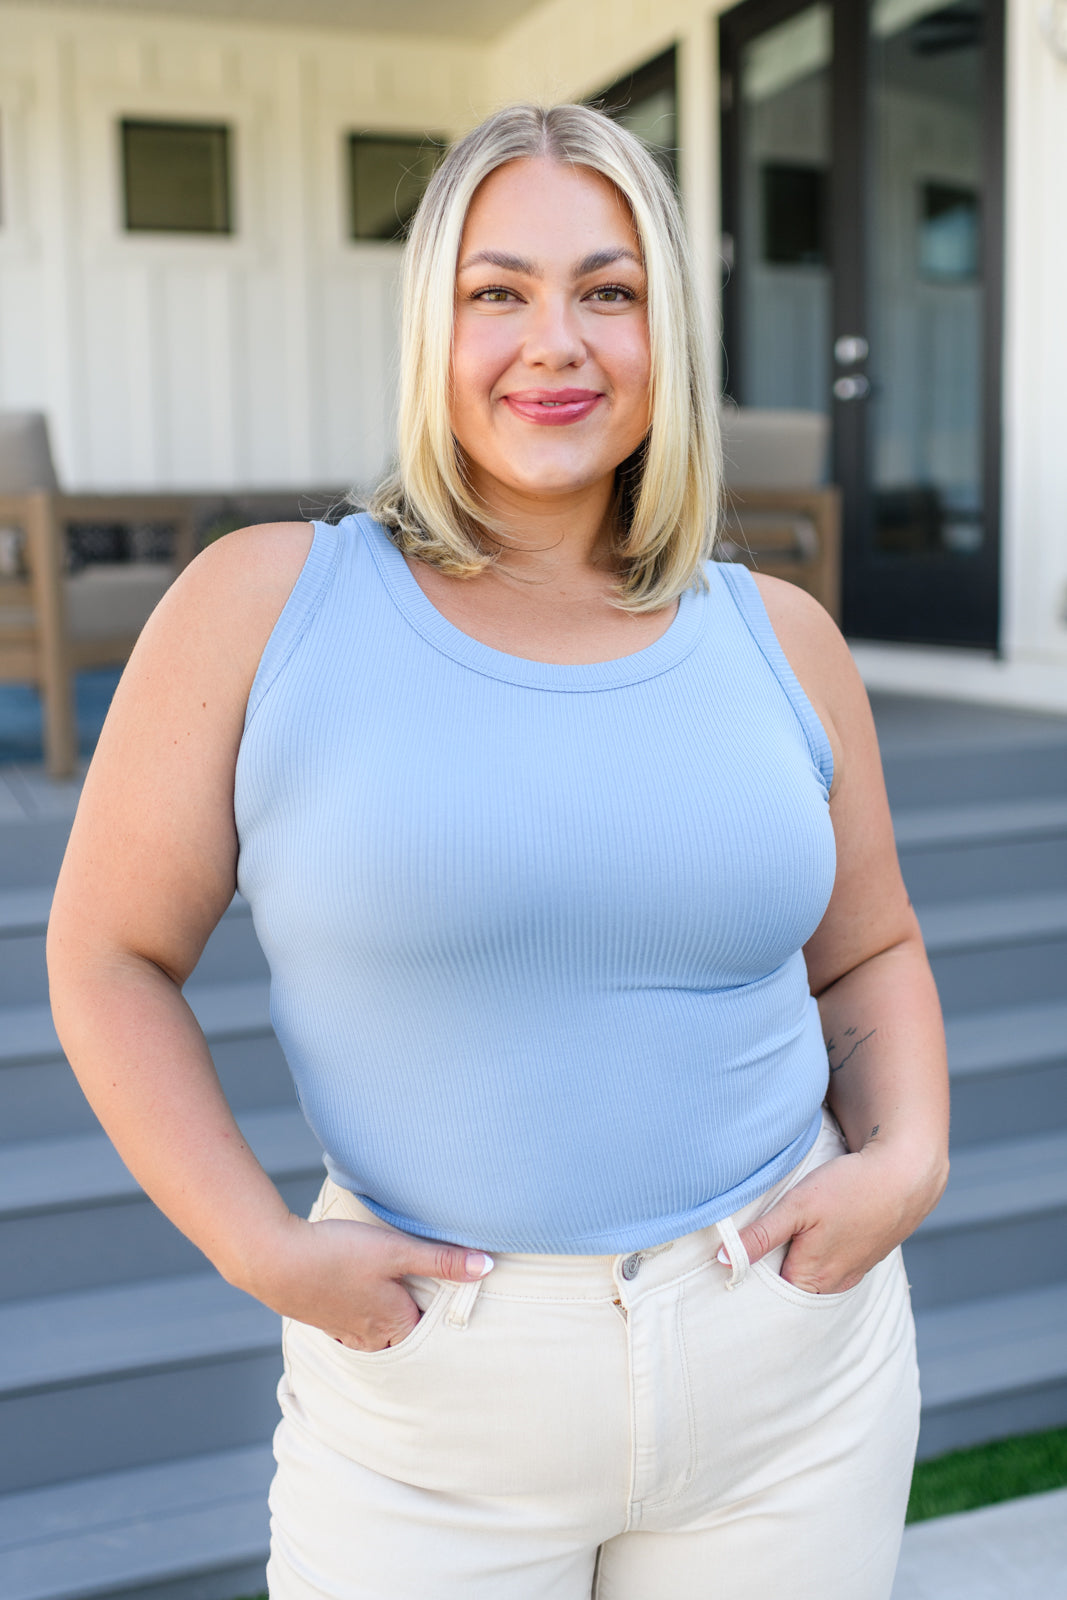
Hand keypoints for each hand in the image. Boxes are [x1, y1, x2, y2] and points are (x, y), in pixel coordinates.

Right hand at [243, 1214, 493, 1350]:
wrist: (274, 1261)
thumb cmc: (337, 1254)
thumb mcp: (396, 1250)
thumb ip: (441, 1260)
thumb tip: (487, 1267)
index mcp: (394, 1321)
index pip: (431, 1334)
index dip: (446, 1324)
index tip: (461, 1314)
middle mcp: (370, 1334)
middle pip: (404, 1344)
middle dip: (419, 1336)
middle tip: (437, 1324)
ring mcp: (343, 1330)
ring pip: (376, 1342)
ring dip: (390, 1334)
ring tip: (403, 1322)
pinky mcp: (321, 1319)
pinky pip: (351, 1333)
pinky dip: (362, 1326)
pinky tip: (360, 1311)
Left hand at [733, 1141, 945, 1294]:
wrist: (905, 1175)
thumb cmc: (849, 1188)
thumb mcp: (797, 1207)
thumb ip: (760, 1235)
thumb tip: (723, 1259)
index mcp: (811, 1280)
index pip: (767, 1294)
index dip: (748, 1279)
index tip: (729, 1265)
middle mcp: (832, 1285)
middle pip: (789, 1288)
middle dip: (769, 1274)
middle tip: (748, 1250)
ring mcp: (851, 1272)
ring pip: (811, 1276)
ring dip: (794, 1262)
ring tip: (779, 1241)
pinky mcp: (863, 1257)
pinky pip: (831, 1265)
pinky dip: (817, 1255)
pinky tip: (814, 1235)